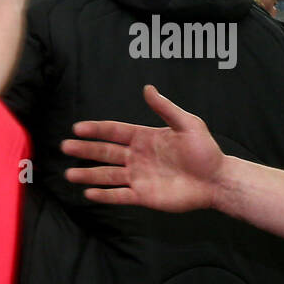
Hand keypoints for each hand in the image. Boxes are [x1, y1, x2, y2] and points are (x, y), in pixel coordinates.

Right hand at [62, 85, 225, 210]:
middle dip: (85, 150)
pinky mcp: (144, 195)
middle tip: (65, 146)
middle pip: (105, 152)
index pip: (115, 132)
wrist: (218, 180)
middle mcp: (138, 157)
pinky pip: (120, 195)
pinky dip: (105, 195)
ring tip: (70, 174)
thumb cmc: (206, 151)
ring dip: (89, 175)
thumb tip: (148, 88)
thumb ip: (166, 109)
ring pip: (108, 175)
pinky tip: (89, 193)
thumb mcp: (188, 125)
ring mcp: (140, 177)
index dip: (96, 130)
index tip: (77, 128)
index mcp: (145, 138)